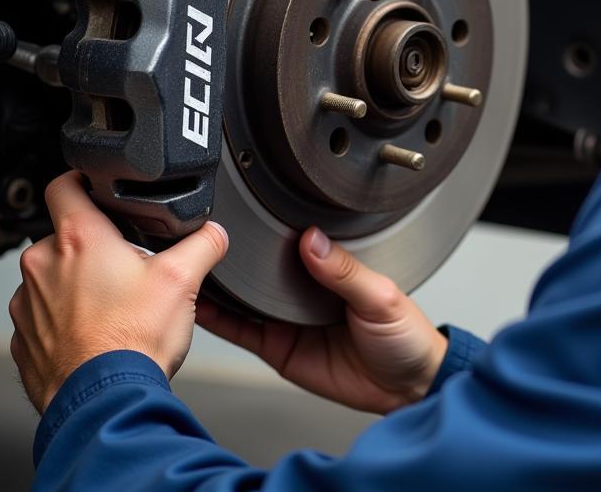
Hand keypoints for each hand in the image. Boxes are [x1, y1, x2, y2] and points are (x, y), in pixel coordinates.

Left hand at [9, 171, 228, 413]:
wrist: (103, 402)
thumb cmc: (133, 341)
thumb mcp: (185, 278)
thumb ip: (204, 242)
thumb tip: (214, 231)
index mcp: (79, 238)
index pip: (64, 184)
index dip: (83, 179)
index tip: (97, 186)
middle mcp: (43, 266)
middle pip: (66, 235)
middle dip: (95, 245)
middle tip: (128, 264)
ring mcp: (28, 305)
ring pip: (54, 277)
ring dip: (78, 283)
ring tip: (116, 305)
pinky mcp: (26, 339)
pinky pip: (44, 315)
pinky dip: (67, 318)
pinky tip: (98, 332)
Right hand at [196, 228, 446, 415]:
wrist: (406, 390)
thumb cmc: (405, 337)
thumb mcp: (380, 296)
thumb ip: (344, 271)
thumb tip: (312, 239)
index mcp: (332, 267)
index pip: (295, 241)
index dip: (273, 227)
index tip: (246, 210)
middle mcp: (306, 289)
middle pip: (263, 267)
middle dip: (238, 254)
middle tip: (206, 238)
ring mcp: (289, 318)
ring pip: (246, 297)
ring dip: (222, 285)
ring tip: (194, 266)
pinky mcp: (279, 348)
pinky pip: (244, 332)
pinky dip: (220, 321)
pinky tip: (201, 306)